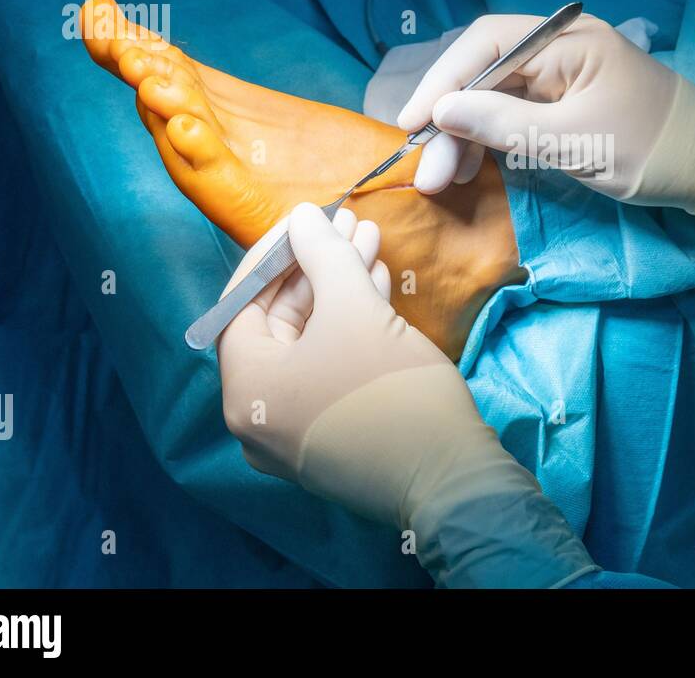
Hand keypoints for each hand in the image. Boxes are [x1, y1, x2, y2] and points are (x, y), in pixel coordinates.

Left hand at [217, 202, 474, 520]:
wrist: (452, 477)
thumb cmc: (391, 390)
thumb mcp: (355, 309)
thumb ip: (323, 254)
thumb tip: (301, 216)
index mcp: (245, 390)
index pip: (242, 304)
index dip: (274, 254)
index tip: (306, 219)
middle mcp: (257, 417)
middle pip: (278, 324)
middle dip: (315, 269)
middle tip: (350, 224)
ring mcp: (294, 433)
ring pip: (309, 345)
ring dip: (337, 292)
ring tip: (370, 243)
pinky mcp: (331, 437)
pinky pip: (327, 371)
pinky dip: (347, 329)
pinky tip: (376, 287)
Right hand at [396, 13, 687, 201]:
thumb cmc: (652, 149)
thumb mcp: (575, 142)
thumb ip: (506, 126)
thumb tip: (441, 113)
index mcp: (567, 41)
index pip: (486, 44)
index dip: (442, 81)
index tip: (413, 122)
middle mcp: (559, 49)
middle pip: (484, 73)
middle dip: (450, 121)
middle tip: (425, 171)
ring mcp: (562, 77)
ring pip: (494, 98)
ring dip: (465, 136)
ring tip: (442, 179)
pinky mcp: (565, 105)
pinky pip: (514, 114)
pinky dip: (490, 141)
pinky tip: (469, 168)